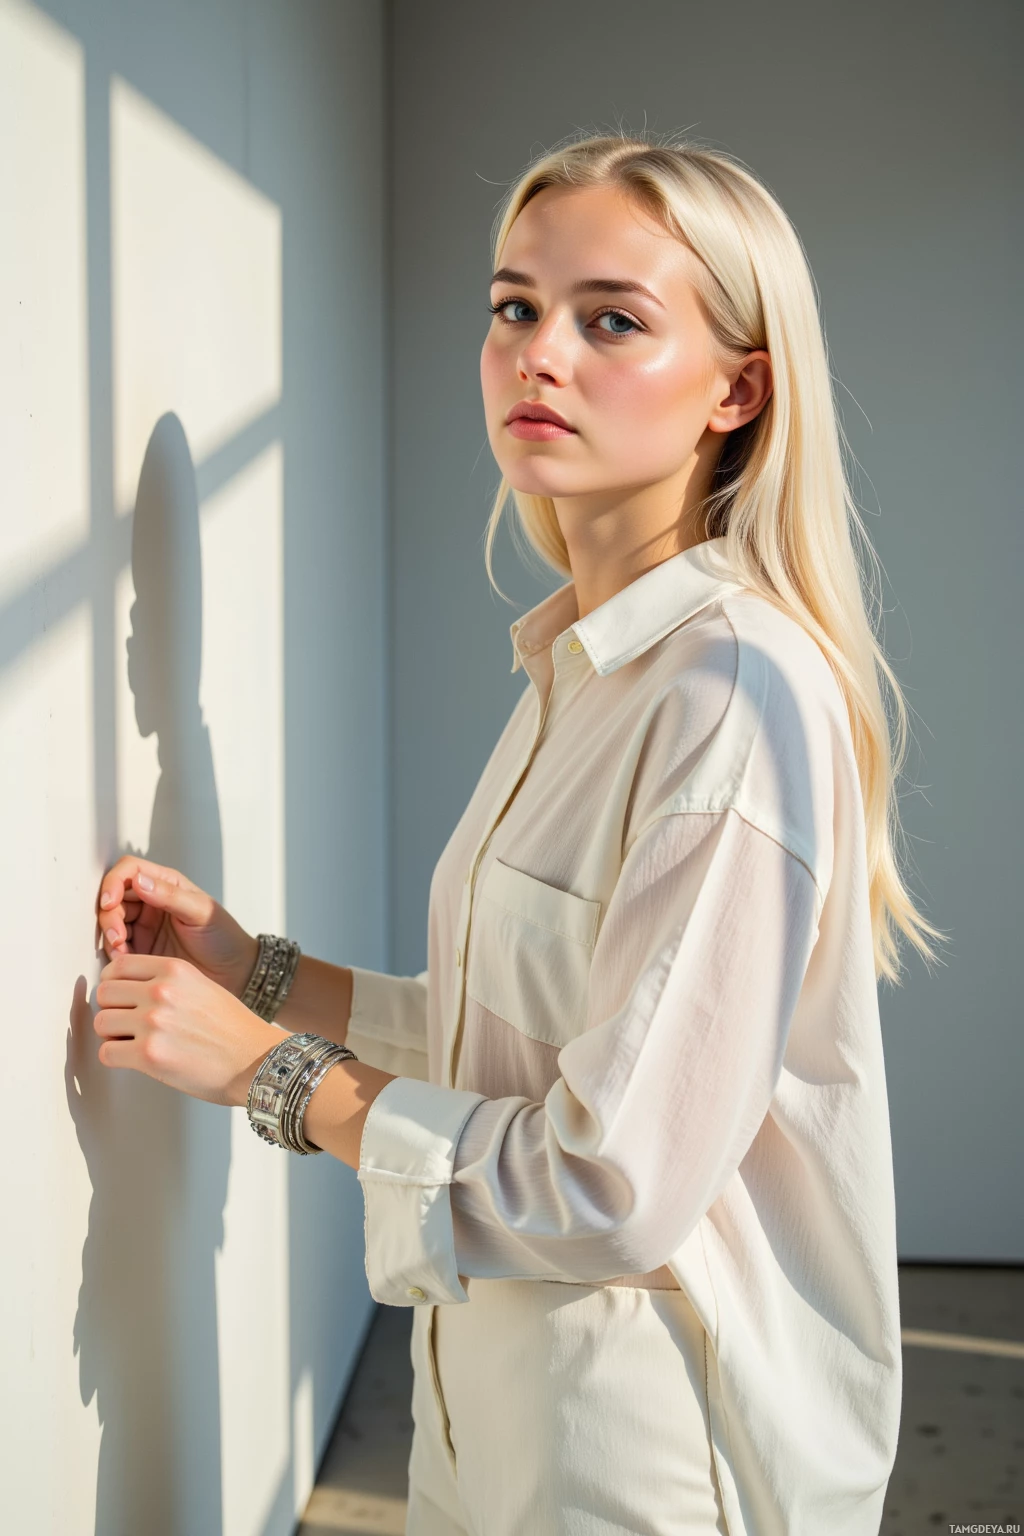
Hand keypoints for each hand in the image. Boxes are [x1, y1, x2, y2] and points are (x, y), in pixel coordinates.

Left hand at [94, 952, 281, 1106]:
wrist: (256, 1061)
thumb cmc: (233, 1029)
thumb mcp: (201, 987)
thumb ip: (166, 982)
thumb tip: (127, 989)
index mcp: (174, 970)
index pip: (117, 966)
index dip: (113, 983)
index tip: (120, 997)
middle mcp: (161, 992)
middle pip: (103, 993)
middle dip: (112, 1010)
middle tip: (125, 1023)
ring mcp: (153, 1023)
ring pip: (101, 1023)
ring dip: (112, 1036)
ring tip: (132, 1043)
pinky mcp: (149, 1055)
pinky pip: (107, 1053)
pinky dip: (116, 1059)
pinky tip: (135, 1060)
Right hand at [96, 856, 258, 998]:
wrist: (233, 973)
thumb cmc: (224, 937)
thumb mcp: (201, 912)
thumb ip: (170, 896)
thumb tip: (139, 880)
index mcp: (166, 884)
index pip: (130, 871)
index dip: (114, 882)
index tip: (110, 901)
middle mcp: (150, 902)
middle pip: (114, 897)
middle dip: (109, 915)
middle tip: (118, 936)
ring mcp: (143, 926)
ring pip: (111, 921)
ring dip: (110, 935)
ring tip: (121, 951)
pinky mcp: (140, 950)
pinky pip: (117, 946)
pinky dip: (115, 952)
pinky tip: (124, 960)